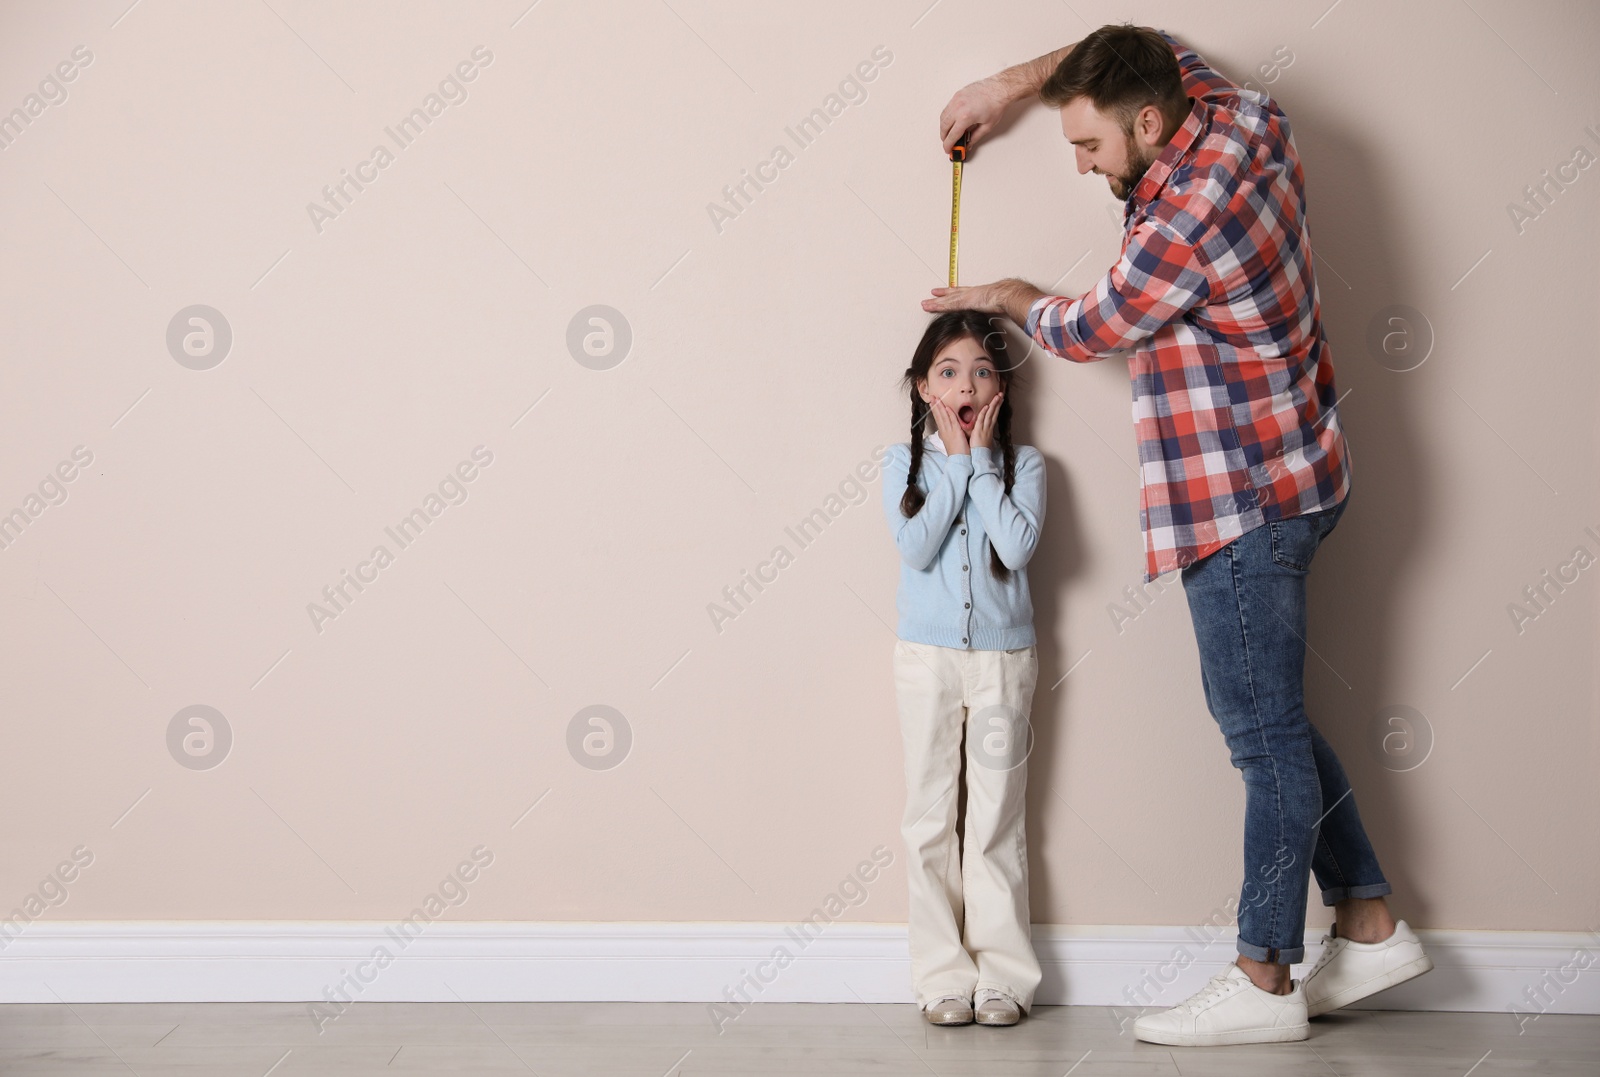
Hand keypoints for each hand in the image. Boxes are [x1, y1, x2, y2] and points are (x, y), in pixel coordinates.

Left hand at [922, 279, 1049, 326]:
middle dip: (943, 294)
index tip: (950, 292)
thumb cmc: (1014, 299)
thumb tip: (1017, 318)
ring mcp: (968, 296)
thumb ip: (1009, 312)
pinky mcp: (965, 301)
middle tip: (933, 293)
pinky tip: (929, 306)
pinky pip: (948, 304)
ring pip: (948, 300)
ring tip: (924, 303)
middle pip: (955, 294)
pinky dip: (938, 305)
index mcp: (983, 294)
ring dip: (936, 302)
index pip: (967, 293)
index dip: (958, 293)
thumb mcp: (1009, 306)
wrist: (1012, 295)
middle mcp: (973, 293)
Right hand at [926, 394, 969, 454]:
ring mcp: (949, 431)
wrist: (959, 460)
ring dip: (939, 407)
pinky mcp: (956, 433)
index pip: (938, 418)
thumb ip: (950, 433)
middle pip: (939, 416)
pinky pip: (952, 422)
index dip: (935, 409)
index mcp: (944, 432)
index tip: (932, 402)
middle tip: (931, 396)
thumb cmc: (957, 451)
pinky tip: (947, 408)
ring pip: (943, 417)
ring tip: (936, 399)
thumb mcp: (952, 440)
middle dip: (935, 406)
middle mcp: (945, 431)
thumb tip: (948, 429)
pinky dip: (949, 415)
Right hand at [940, 77, 1008, 154]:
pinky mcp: (957, 95)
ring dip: (943, 127)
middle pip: (944, 126)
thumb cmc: (996, 104)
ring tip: (948, 133)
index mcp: (965, 117)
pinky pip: (947, 108)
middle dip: (944, 137)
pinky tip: (951, 121)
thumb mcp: (987, 126)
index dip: (948, 145)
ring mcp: (956, 99)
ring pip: (943, 117)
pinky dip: (946, 117)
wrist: (1000, 89)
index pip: (952, 135)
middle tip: (948, 143)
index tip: (948, 149)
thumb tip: (968, 144)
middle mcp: (958, 107)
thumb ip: (975, 137)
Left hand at [969, 391, 1002, 449]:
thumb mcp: (982, 438)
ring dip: (994, 405)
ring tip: (997, 396)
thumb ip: (982, 431)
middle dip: (998, 403)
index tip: (999, 399)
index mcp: (988, 428)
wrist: (979, 457)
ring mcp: (985, 429)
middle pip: (994, 412)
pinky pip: (982, 420)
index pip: (993, 415)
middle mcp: (988, 427)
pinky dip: (984, 413)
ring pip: (990, 414)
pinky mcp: (979, 431)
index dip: (996, 407)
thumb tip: (982, 429)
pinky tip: (987, 406)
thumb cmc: (980, 449)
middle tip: (1001, 394)